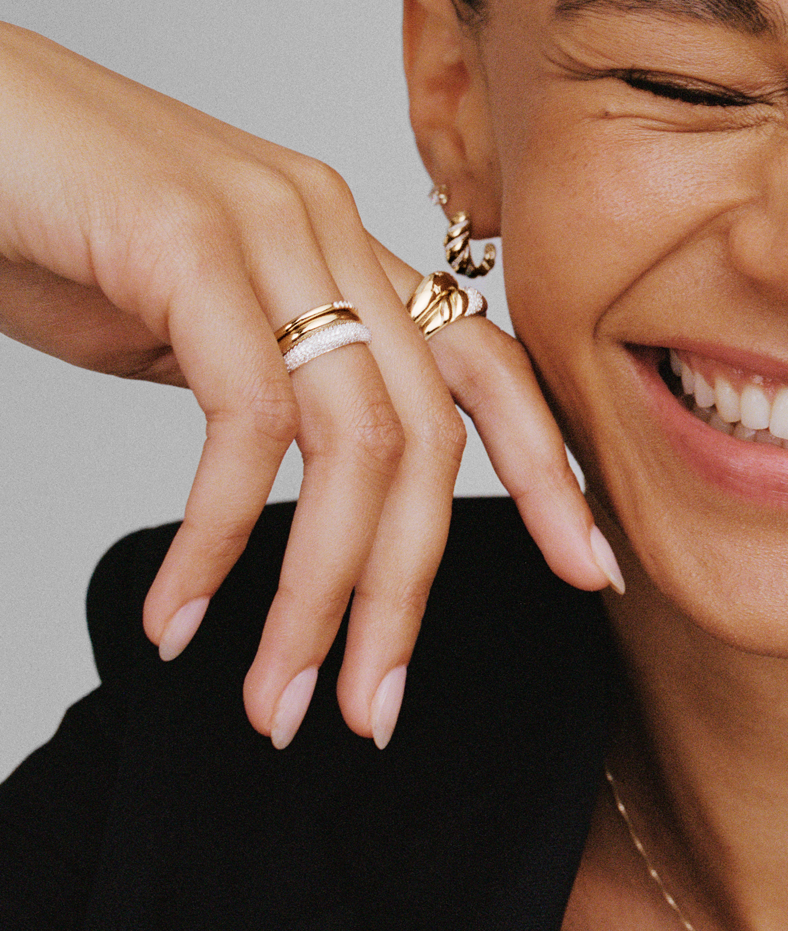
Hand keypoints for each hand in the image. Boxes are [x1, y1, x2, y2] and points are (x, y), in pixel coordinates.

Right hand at [0, 22, 617, 747]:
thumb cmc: (48, 220)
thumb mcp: (180, 316)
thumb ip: (253, 375)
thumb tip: (286, 480)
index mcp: (337, 243)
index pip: (484, 360)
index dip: (547, 467)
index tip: (590, 569)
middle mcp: (325, 226)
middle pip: (429, 429)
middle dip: (410, 586)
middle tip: (373, 710)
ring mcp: (267, 226)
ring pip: (354, 439)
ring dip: (321, 592)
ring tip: (279, 696)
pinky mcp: (190, 241)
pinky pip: (249, 418)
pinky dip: (218, 536)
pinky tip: (181, 613)